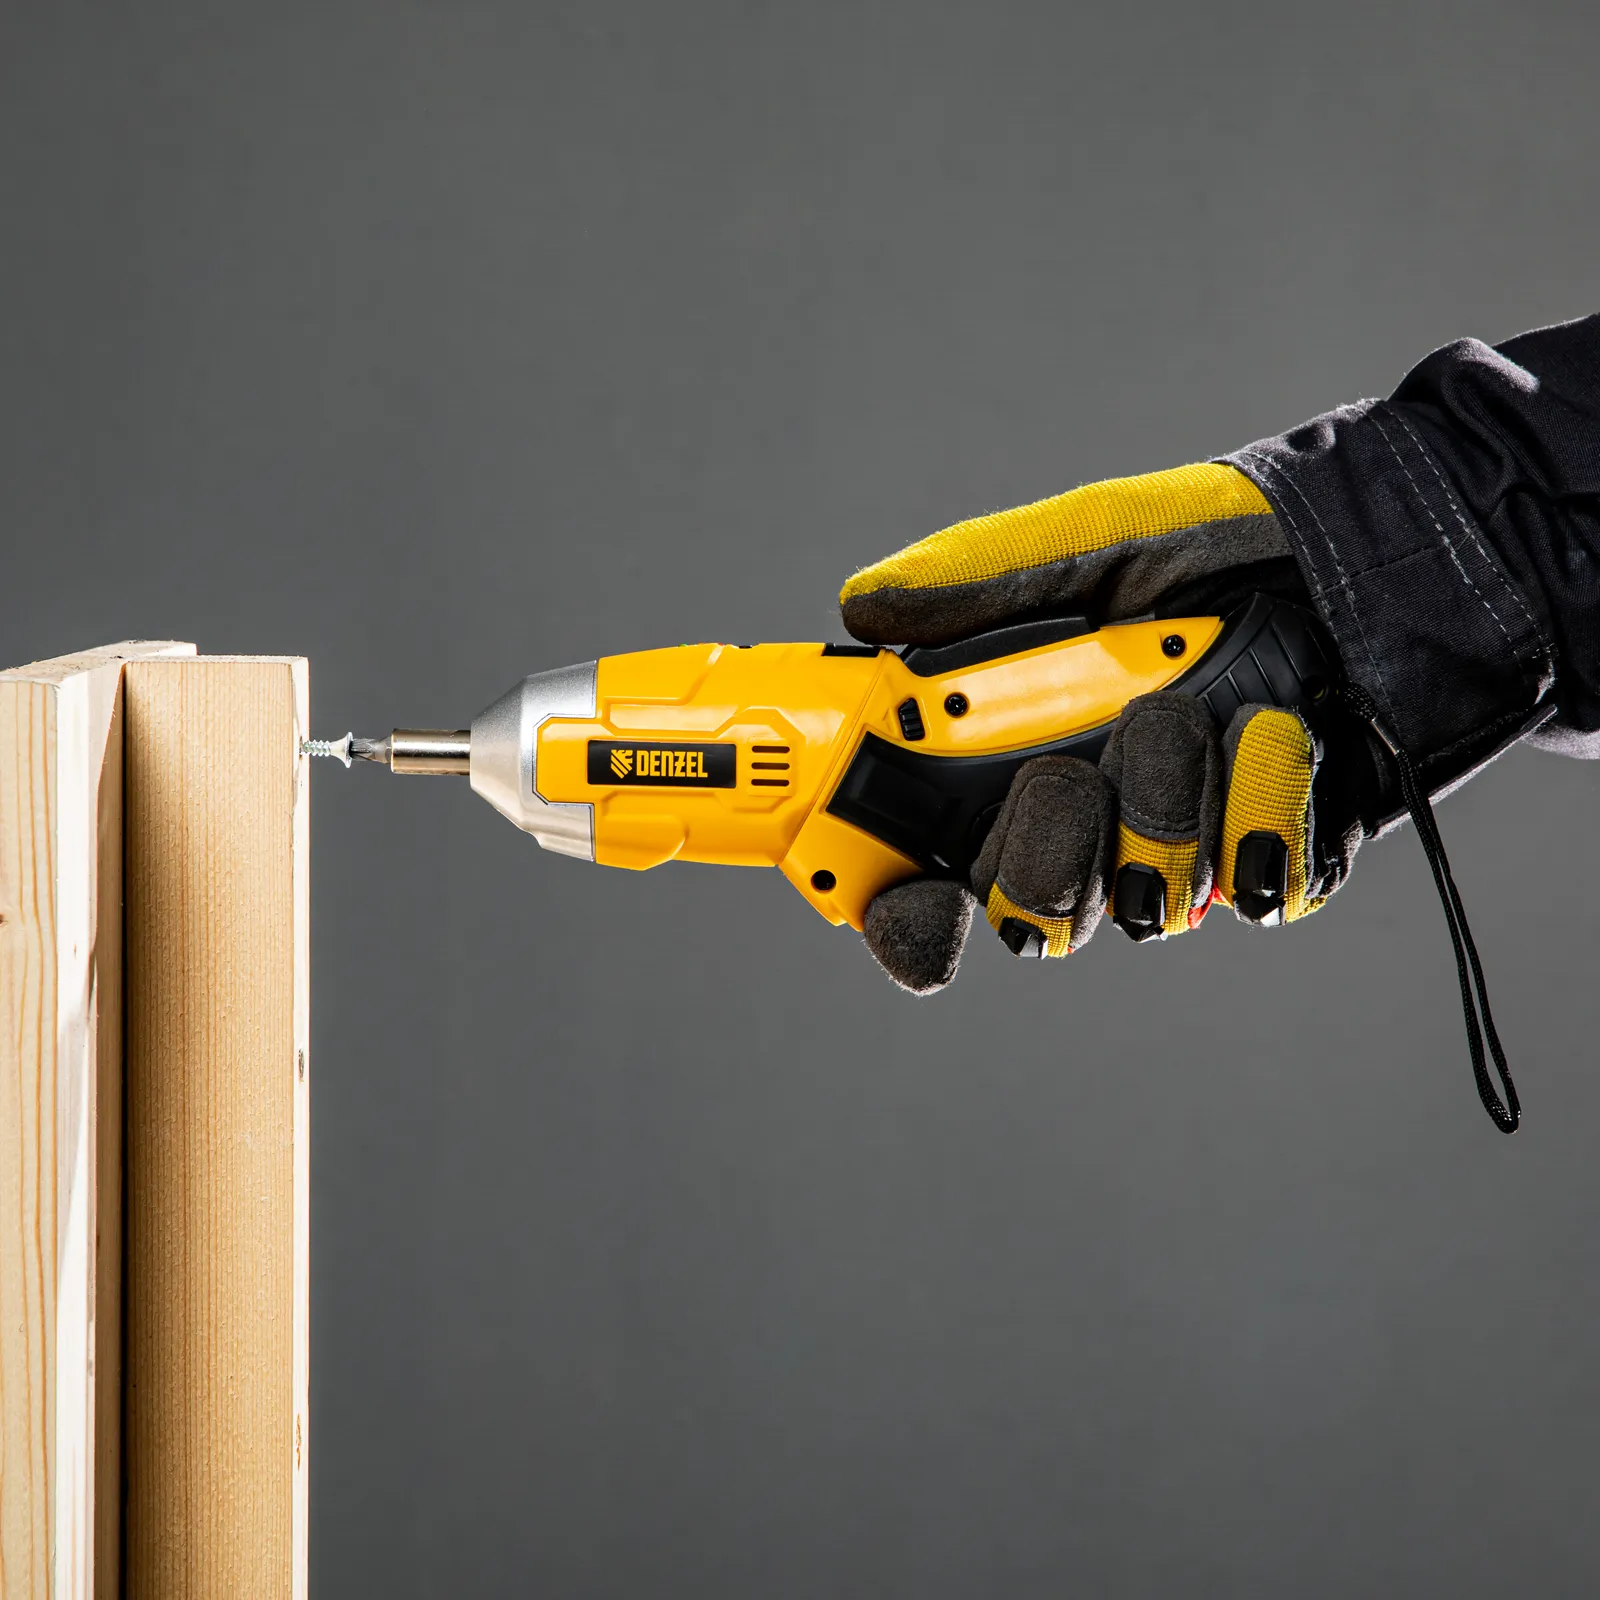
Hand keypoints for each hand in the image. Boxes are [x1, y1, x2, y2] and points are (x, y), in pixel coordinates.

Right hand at [839, 462, 1384, 992]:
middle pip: (1033, 917)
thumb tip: (862, 610)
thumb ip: (978, 577)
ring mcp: (1189, 839)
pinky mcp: (1283, 848)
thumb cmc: (1220, 537)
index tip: (913, 902)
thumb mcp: (1090, 538)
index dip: (908, 912)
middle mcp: (1095, 811)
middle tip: (1067, 772)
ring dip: (1163, 806)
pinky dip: (1263, 805)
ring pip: (1147, 904)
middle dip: (1045, 855)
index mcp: (1017, 750)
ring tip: (1193, 707)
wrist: (1375, 543)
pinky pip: (1263, 887)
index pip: (934, 868)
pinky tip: (1275, 725)